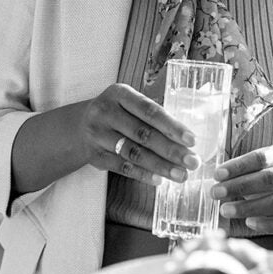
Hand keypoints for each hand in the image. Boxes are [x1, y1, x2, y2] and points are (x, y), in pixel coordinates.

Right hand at [66, 83, 193, 182]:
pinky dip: (142, 174)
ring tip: (181, 175)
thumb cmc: (117, 113)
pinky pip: (122, 167)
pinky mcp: (94, 155)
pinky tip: (159, 180)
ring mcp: (97, 134)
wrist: (80, 125)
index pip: (149, 110)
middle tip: (192, 162)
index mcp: (119, 93)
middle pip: (143, 134)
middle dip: (171, 150)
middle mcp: (105, 112)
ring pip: (133, 153)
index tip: (192, 140)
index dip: (172, 126)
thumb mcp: (129, 102)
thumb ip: (153, 113)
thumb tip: (187, 138)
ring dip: (160, 166)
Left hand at [213, 144, 272, 234]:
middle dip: (240, 186)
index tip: (217, 175)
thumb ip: (246, 171)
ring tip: (226, 210)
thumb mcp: (266, 166)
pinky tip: (249, 223)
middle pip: (270, 179)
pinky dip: (267, 224)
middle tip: (216, 193)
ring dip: (249, 207)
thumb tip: (217, 181)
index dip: (238, 166)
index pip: (262, 157)